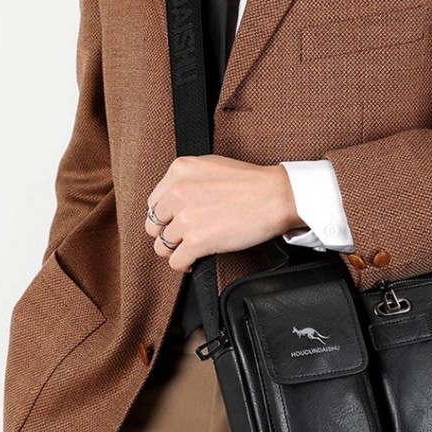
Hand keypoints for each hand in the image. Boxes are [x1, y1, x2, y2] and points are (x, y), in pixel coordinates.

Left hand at [145, 155, 306, 271]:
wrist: (277, 196)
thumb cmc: (253, 182)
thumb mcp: (211, 165)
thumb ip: (188, 178)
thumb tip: (175, 196)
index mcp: (180, 171)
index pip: (154, 202)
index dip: (164, 216)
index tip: (174, 223)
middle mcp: (178, 192)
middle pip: (154, 225)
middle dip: (167, 234)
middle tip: (181, 239)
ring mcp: (186, 217)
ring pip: (162, 245)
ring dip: (175, 251)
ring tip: (188, 251)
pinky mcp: (198, 241)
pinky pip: (176, 261)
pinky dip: (183, 265)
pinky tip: (194, 262)